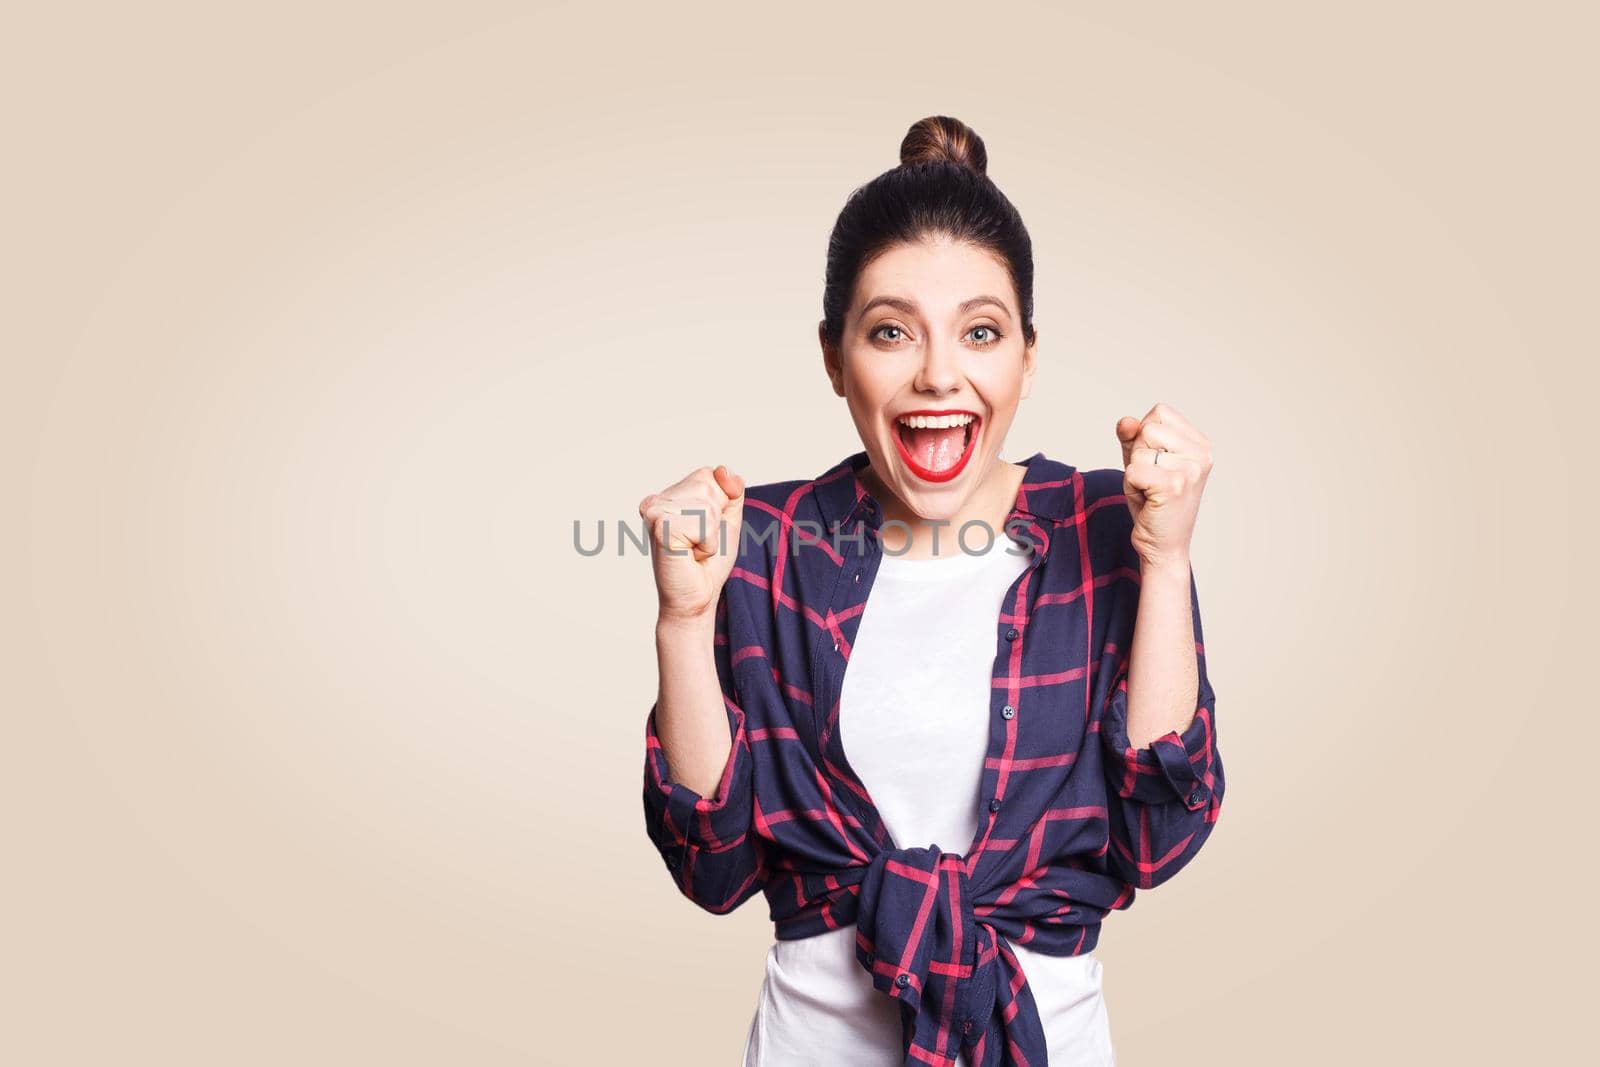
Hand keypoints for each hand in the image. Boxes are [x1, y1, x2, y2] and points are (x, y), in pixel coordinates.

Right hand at [638, 464, 745, 624]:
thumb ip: (731, 489)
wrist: (697, 598)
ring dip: (711, 533)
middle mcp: (657, 500)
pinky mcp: (659, 526)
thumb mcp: (728, 518)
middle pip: (708, 484)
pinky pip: (704, 522)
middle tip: (699, 542)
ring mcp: (655, 512)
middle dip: (716, 518)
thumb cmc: (709, 563)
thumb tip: (723, 470)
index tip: (706, 530)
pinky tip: (690, 554)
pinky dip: (707, 543)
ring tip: (694, 549)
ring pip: (708, 503)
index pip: (709, 474)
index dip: (721, 503)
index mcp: (669, 495)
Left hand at [1114, 403, 1211, 568]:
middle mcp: (1202, 454)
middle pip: (1148, 428)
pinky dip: (1131, 487)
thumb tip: (1126, 421)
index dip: (1145, 436)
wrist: (1164, 546)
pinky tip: (1148, 501)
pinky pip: (1133, 471)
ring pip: (1139, 450)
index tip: (1156, 464)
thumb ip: (1133, 437)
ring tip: (1150, 492)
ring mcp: (1191, 469)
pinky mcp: (1174, 486)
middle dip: (1138, 455)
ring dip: (1134, 472)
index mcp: (1200, 443)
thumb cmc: (1153, 503)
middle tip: (1151, 482)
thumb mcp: (1142, 462)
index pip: (1159, 412)